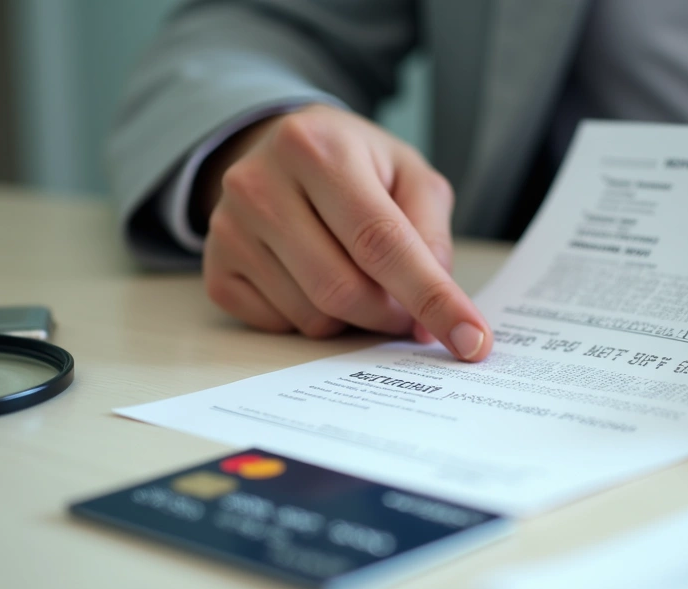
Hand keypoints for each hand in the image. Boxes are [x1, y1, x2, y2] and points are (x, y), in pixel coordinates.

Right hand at [197, 104, 491, 361]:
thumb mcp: (409, 176)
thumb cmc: (356, 165)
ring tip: (357, 277)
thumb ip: (431, 238)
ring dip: (352, 319)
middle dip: (390, 314)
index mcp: (317, 148)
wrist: (282, 150)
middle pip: (344, 289)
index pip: (383, 242)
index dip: (432, 298)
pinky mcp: (216, 269)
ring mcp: (227, 229)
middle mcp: (259, 184)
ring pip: (312, 317)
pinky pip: (280, 327)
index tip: (471, 341)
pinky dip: (312, 318)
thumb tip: (428, 319)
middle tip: (406, 307)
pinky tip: (313, 278)